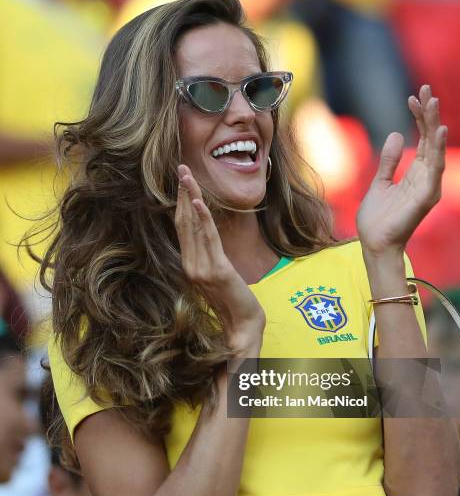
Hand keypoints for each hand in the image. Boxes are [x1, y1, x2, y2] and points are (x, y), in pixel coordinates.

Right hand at [174, 164, 265, 352]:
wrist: (242, 327)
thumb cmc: (232, 302)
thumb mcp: (216, 277)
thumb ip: (206, 259)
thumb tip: (204, 240)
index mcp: (188, 265)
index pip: (182, 228)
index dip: (181, 203)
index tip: (181, 181)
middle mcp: (189, 265)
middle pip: (183, 222)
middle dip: (183, 193)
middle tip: (181, 168)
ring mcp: (200, 268)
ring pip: (193, 226)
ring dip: (191, 198)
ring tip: (187, 175)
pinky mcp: (216, 271)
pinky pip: (208, 240)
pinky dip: (203, 219)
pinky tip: (200, 202)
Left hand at [357, 85, 446, 256]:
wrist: (373, 243)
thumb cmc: (377, 218)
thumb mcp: (380, 182)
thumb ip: (389, 161)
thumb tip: (398, 134)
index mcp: (416, 173)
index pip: (423, 139)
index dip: (418, 117)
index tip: (412, 97)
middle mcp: (426, 177)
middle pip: (432, 139)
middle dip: (429, 113)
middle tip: (426, 88)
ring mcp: (428, 186)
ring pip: (436, 149)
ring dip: (435, 124)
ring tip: (432, 101)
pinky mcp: (426, 196)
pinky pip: (435, 169)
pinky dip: (439, 149)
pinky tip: (439, 131)